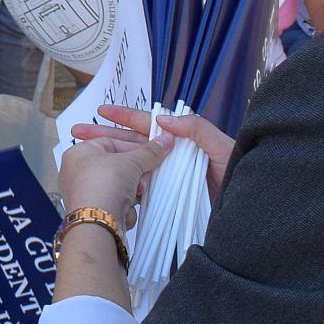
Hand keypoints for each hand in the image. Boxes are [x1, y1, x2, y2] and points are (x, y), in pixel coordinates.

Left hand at [57, 133, 165, 227]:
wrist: (96, 224)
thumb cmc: (100, 187)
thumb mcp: (131, 163)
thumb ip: (149, 152)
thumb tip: (162, 141)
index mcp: (78, 153)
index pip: (111, 142)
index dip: (133, 148)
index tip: (150, 152)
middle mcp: (77, 173)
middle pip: (116, 167)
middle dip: (134, 175)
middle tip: (142, 178)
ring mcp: (84, 194)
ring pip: (118, 188)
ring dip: (131, 192)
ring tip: (133, 195)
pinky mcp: (93, 212)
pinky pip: (114, 204)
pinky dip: (123, 208)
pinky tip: (124, 211)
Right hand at [68, 103, 235, 202]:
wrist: (247, 212)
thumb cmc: (239, 176)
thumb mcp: (222, 147)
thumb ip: (196, 129)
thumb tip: (162, 119)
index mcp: (182, 141)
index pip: (148, 124)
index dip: (124, 116)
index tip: (101, 111)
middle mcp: (170, 158)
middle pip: (131, 143)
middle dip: (104, 137)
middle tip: (77, 133)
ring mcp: (166, 179)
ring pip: (130, 165)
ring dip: (108, 160)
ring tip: (84, 157)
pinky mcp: (165, 200)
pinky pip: (138, 189)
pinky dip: (122, 185)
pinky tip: (105, 184)